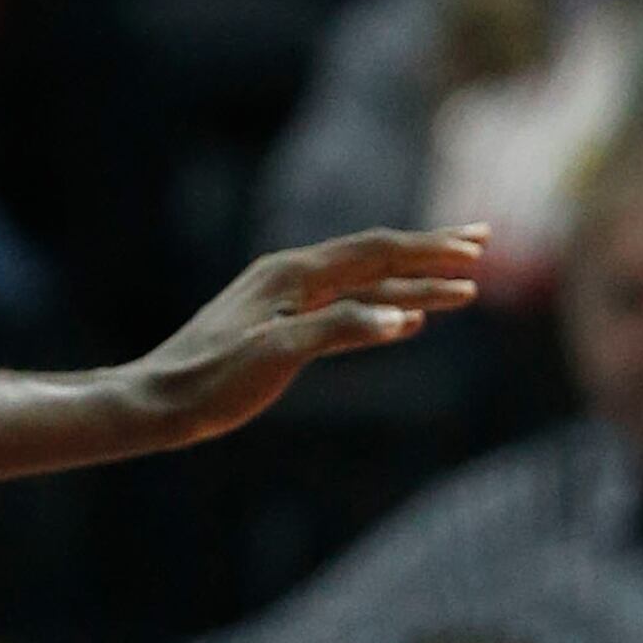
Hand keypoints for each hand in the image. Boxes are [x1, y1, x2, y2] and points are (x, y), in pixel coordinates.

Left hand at [126, 224, 487, 446]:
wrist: (158, 401)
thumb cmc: (212, 381)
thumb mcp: (277, 355)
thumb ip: (339, 330)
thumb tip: (405, 316)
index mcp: (291, 274)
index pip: (374, 251)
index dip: (428, 249)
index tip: (477, 249)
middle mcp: (289, 276)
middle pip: (374, 256)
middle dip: (430, 251)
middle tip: (483, 241)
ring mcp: (285, 300)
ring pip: (364, 284)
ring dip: (415, 282)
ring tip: (464, 285)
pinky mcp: (281, 326)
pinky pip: (347, 309)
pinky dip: (385, 307)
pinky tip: (408, 317)